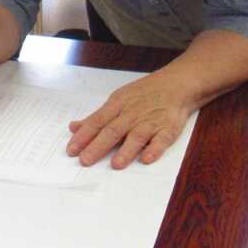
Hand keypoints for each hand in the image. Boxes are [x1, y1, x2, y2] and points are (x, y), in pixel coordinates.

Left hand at [66, 70, 194, 168]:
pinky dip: (154, 149)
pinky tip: (146, 159)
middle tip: (85, 160)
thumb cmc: (143, 94)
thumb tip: (74, 127)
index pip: (97, 121)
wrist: (176, 83)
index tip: (71, 150)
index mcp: (117, 105)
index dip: (83, 136)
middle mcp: (132, 114)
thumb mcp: (117, 100)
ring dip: (126, 150)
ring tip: (115, 164)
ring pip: (136, 136)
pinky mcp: (168, 128)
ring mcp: (150, 121)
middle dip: (98, 146)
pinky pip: (162, 140)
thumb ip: (97, 116)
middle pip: (113, 131)